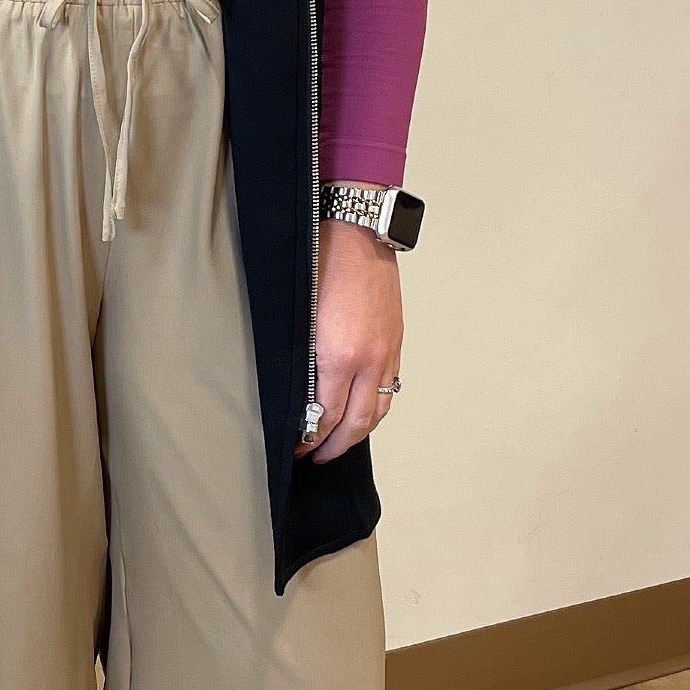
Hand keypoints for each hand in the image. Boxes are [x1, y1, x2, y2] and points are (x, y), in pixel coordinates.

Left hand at [297, 220, 403, 462]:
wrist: (357, 232)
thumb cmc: (320, 263)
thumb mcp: (299, 317)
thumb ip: (302, 361)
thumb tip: (297, 394)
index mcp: (338, 356)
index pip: (324, 417)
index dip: (309, 439)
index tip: (295, 447)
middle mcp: (368, 360)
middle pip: (355, 424)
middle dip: (333, 447)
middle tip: (315, 458)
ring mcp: (386, 352)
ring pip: (377, 410)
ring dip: (358, 434)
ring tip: (339, 444)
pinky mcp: (395, 341)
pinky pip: (390, 388)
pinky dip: (375, 408)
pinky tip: (362, 412)